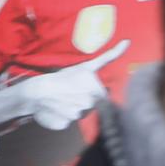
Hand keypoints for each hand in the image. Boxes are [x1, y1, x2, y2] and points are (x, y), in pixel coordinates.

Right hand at [13, 38, 129, 128]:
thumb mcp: (88, 66)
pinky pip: (69, 123)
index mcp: (97, 90)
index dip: (91, 94)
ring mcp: (78, 114)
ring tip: (63, 101)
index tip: (80, 89)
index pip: (102, 99)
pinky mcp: (66, 123)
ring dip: (73, 110)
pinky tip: (57, 109)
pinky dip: (63, 118)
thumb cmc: (63, 77)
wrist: (36, 90)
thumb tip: (128, 42)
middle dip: (84, 102)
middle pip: (93, 107)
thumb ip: (110, 56)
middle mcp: (89, 103)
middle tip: (70, 94)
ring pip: (81, 115)